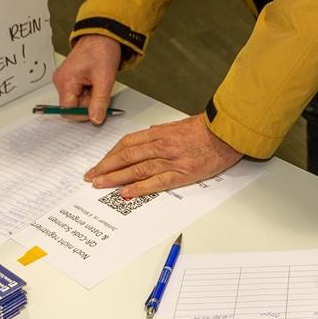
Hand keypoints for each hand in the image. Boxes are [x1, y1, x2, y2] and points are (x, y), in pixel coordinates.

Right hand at [52, 34, 120, 123]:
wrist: (103, 35)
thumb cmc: (102, 51)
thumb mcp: (105, 79)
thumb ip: (99, 101)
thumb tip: (96, 119)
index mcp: (65, 81)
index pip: (68, 110)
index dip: (83, 114)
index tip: (97, 112)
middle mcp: (61, 81)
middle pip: (73, 106)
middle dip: (89, 103)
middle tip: (101, 91)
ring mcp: (65, 79)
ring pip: (77, 100)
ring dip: (90, 97)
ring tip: (99, 82)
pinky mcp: (70, 78)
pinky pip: (79, 93)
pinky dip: (89, 91)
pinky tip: (95, 81)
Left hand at [84, 114, 242, 197]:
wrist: (226, 133)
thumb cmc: (206, 129)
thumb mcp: (179, 125)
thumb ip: (161, 133)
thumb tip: (146, 139)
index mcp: (160, 133)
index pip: (127, 143)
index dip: (110, 154)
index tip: (100, 162)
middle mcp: (161, 146)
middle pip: (126, 157)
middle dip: (105, 167)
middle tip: (91, 176)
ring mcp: (170, 160)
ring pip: (135, 169)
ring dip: (115, 178)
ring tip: (100, 185)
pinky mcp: (181, 173)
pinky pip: (155, 182)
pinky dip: (138, 188)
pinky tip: (125, 193)